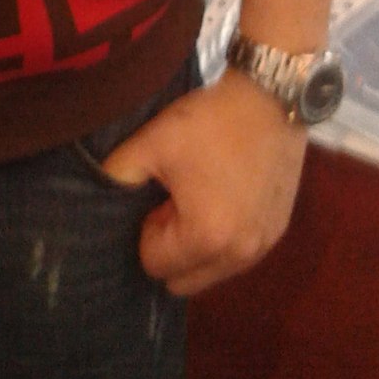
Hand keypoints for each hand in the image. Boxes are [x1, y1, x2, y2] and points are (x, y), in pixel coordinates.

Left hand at [100, 69, 308, 295]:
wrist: (270, 96)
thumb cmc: (209, 121)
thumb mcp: (152, 142)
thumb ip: (118, 174)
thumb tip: (100, 194)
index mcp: (205, 238)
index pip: (155, 265)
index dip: (148, 231)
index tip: (159, 195)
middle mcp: (239, 255)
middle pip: (184, 281)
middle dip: (172, 249)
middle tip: (176, 200)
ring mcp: (263, 246)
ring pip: (213, 271)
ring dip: (199, 245)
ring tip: (201, 194)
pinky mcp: (278, 232)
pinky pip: (239, 256)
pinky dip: (226, 237)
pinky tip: (226, 194)